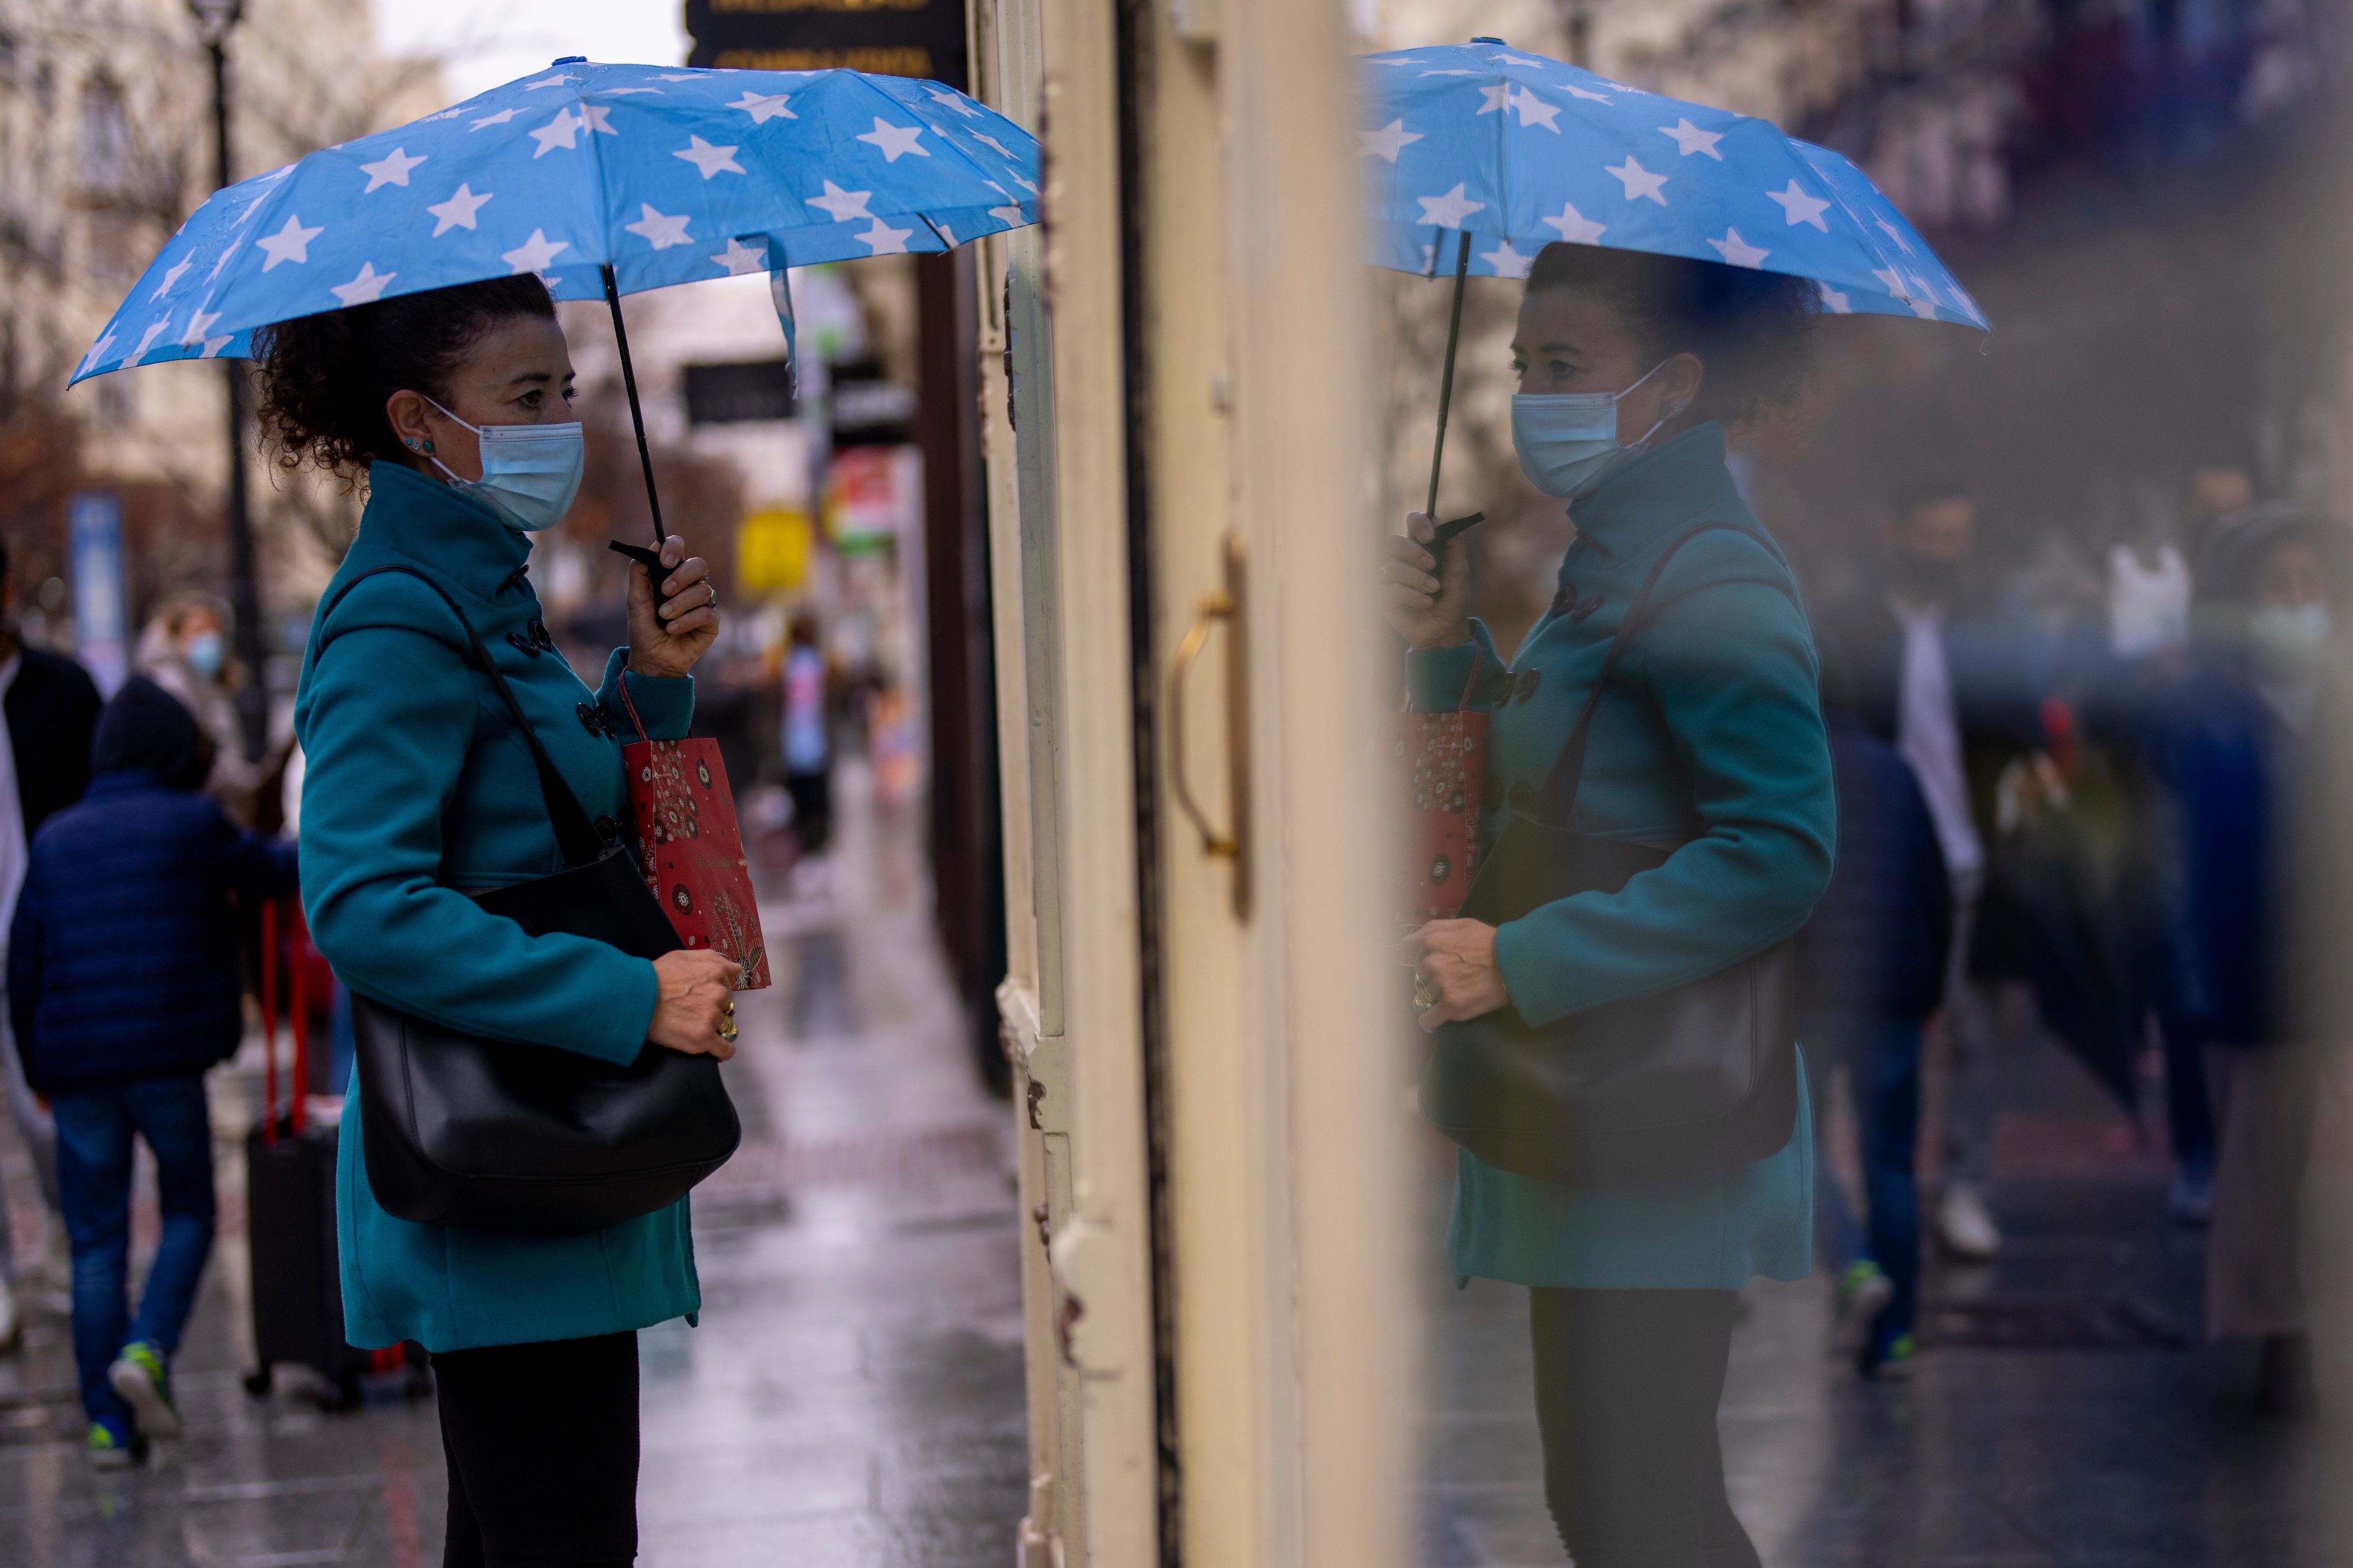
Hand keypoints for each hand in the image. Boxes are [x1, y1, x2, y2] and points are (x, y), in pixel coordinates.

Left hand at [625, 536, 719, 679]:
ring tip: (664, 617)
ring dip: (680, 604)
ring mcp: (703, 603)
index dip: (675, 548)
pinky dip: (687, 620)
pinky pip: (707, 613)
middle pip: (698, 565)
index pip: (679, 548)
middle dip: (681, 577)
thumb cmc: (644, 628)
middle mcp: (691, 585)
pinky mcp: (711, 622)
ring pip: (703, 590)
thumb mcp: (635, 598)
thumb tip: (654, 546)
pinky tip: (673, 629)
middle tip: (664, 591)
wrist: (651, 658)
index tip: (665, 561)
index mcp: (672, 574)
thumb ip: (640, 572)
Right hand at [648, 950, 743, 1059]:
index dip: (715, 992)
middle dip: (713, 1009)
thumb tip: (735, 969)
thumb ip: (712, 959)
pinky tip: (713, 1049)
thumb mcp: (683, 956)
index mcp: (715, 972)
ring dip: (711, 1027)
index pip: (728, 985)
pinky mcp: (703, 1037)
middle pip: (726, 1006)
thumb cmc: (654, 976)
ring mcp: (712, 1016)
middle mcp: (719, 993)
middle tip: (691, 1011)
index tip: (702, 996)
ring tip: (689, 1025)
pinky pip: (724, 1049)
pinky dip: (721, 1051)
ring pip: (722, 1026)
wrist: (635, 998)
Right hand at [1382, 512, 1471, 651]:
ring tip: (1434, 590)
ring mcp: (1390, 578)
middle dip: (1413, 552)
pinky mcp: (1384, 598)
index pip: (1412, 522)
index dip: (1418, 523)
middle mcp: (1402, 560)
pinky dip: (1411, 595)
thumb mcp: (1459, 570)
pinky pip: (1390, 589)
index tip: (1430, 536)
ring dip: (1416, 578)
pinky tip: (1426, 602)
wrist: (1447, 628)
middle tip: (1432, 565)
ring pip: (1392, 566)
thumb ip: (1454, 545)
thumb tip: (1439, 520)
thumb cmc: (1451, 598)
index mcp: (1420, 547)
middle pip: (1394, 542)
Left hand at [1401, 919, 1509, 1032]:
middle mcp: (1430, 964)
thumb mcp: (1459, 925)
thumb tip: (1404, 942)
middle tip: (1452, 978)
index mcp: (1430, 942)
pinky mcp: (1450, 1006)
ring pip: (1423, 997)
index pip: (1412, 957)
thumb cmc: (1489, 941)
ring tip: (1454, 994)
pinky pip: (1427, 1019)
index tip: (1436, 967)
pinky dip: (1430, 1021)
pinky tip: (1437, 1017)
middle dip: (1430, 979)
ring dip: (1434, 998)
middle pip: (1419, 978)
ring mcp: (1439, 986)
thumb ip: (1429, 930)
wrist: (1513, 962)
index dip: (1425, 962)